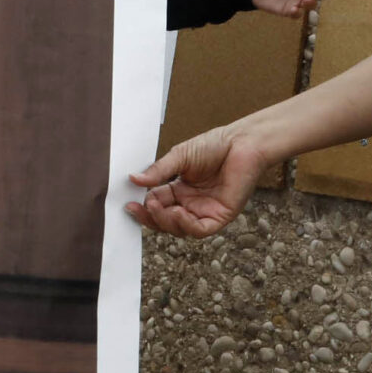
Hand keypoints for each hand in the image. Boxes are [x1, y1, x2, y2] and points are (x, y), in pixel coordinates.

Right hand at [127, 123, 274, 237]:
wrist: (242, 143)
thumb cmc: (214, 145)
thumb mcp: (179, 157)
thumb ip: (158, 171)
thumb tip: (133, 179)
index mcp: (180, 191)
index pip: (157, 205)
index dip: (143, 207)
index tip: (129, 203)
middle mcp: (191, 204)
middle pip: (165, 221)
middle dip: (150, 218)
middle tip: (138, 208)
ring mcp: (205, 211)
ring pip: (180, 229)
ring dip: (164, 221)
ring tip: (156, 206)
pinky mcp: (221, 216)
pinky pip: (200, 229)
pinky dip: (185, 225)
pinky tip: (177, 213)